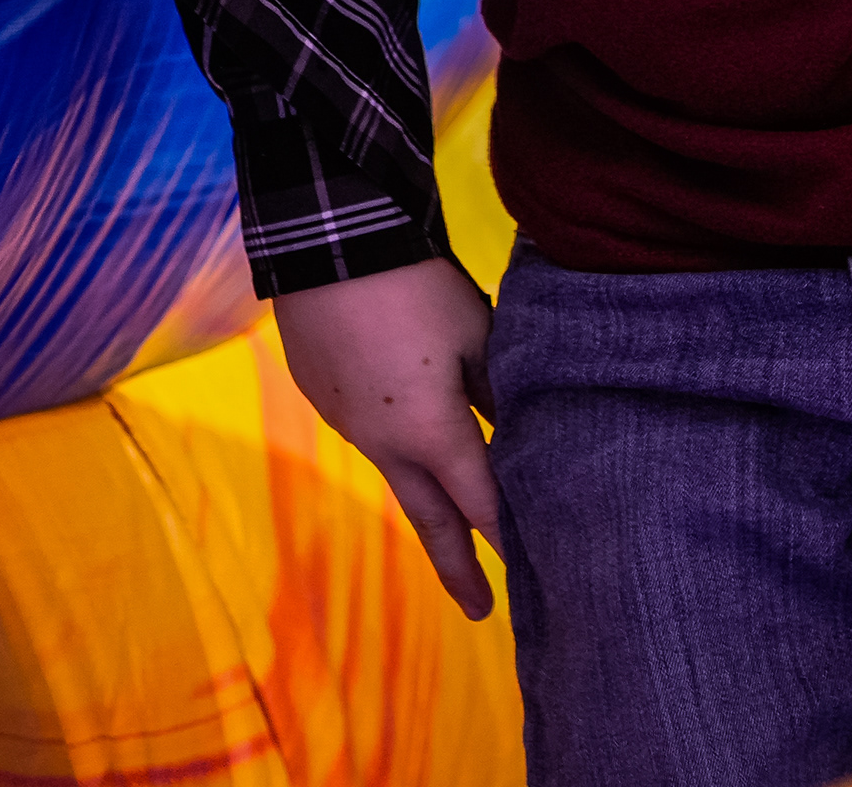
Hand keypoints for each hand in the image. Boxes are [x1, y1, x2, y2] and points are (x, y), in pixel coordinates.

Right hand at [272, 256, 503, 617]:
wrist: (326, 241)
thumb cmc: (415, 285)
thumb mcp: (478, 333)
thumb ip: (499, 389)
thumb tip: (515, 424)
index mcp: (431, 433)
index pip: (481, 503)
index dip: (507, 540)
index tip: (529, 576)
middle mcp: (384, 443)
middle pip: (429, 519)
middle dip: (457, 566)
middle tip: (481, 610)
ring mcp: (346, 423)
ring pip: (395, 471)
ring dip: (426, 494)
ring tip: (454, 516)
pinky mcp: (321, 396)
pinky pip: (366, 429)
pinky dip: (392, 437)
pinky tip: (402, 416)